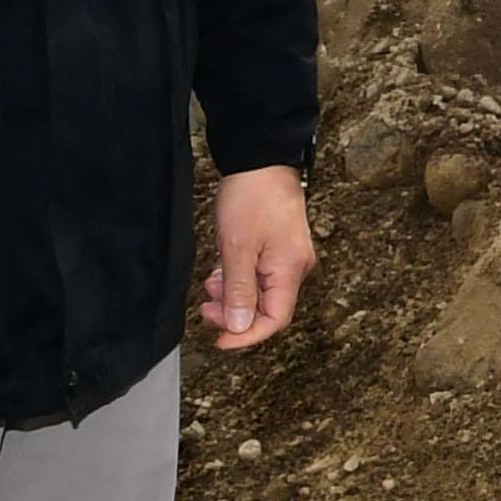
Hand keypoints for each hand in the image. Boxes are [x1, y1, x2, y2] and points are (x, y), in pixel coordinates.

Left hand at [202, 167, 314, 349]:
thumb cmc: (251, 198)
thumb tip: (240, 327)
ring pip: (261, 291)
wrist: (261, 160)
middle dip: (235, 312)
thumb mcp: (237, 248)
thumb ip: (240, 291)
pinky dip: (238, 278)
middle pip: (268, 307)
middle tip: (206, 306)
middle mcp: (295, 267)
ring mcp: (288, 256)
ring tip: (210, 283)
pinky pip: (259, 275)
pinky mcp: (279, 246)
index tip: (220, 340)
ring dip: (233, 294)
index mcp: (290, 270)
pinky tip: (221, 271)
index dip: (247, 336)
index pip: (275, 319)